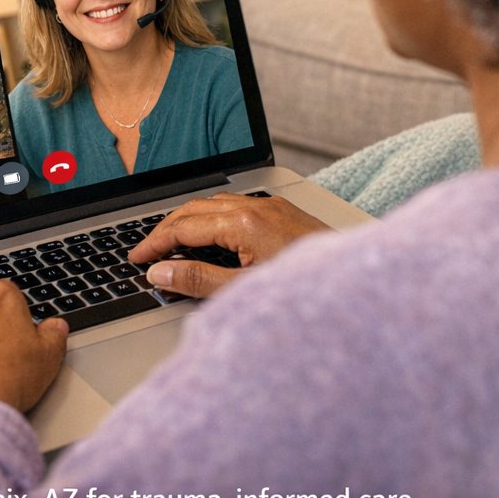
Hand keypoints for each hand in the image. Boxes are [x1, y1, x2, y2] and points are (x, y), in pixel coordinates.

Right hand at [128, 193, 330, 297]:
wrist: (361, 287)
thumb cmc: (308, 293)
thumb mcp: (244, 292)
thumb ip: (198, 281)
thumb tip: (161, 274)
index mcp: (243, 222)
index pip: (183, 227)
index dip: (154, 244)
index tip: (137, 259)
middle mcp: (256, 207)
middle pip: (194, 209)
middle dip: (165, 229)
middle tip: (145, 252)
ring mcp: (271, 207)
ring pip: (215, 204)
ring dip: (188, 221)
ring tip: (171, 244)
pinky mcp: (284, 213)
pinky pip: (237, 206)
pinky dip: (212, 218)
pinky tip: (211, 236)